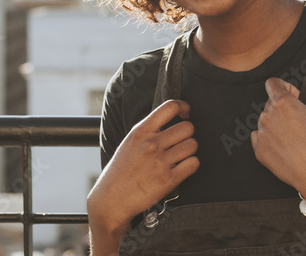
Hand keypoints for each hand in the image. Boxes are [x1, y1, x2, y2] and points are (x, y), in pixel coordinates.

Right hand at [87, 99, 198, 238]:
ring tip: (180, 157)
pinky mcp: (168, 180)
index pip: (170, 106)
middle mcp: (151, 144)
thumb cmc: (120, 171)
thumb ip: (148, 130)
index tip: (185, 114)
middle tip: (181, 142)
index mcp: (141, 131)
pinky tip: (182, 168)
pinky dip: (191, 165)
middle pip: (187, 127)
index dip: (183, 107)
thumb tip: (170, 118)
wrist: (111, 200)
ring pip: (193, 145)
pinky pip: (193, 164)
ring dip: (190, 151)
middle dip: (187, 134)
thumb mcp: (129, 142)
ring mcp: (160, 162)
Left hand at [250, 77, 305, 195]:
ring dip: (276, 123)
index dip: (285, 87)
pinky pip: (259, 137)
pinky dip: (269, 138)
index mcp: (282, 103)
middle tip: (299, 120)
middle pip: (270, 103)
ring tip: (293, 136)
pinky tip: (284, 145)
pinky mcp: (259, 150)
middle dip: (283, 107)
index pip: (272, 83)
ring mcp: (261, 133)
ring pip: (265, 120)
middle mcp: (267, 115)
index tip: (294, 97)